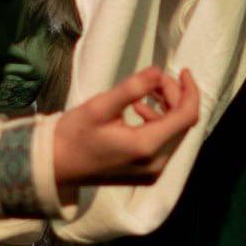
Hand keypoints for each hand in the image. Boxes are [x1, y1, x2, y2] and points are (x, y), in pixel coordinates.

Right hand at [54, 67, 198, 196]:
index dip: (190, 90)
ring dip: (168, 108)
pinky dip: (159, 123)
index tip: (183, 70)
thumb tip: (158, 71)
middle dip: (175, 96)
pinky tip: (140, 110)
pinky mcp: (145, 175)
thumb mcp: (101, 106)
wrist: (56, 166)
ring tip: (148, 91)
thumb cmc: (74, 134)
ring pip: (174, 133)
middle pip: (181, 124)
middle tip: (155, 79)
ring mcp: (152, 173)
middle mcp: (156, 164)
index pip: (186, 116)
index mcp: (147, 147)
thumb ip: (132, 88)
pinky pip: (164, 144)